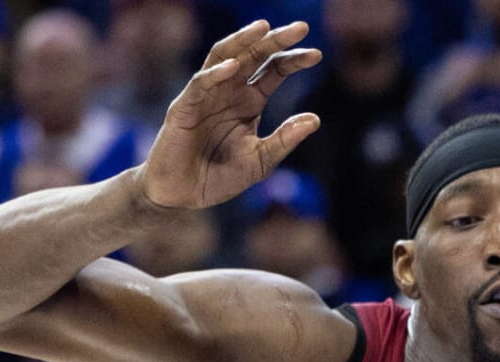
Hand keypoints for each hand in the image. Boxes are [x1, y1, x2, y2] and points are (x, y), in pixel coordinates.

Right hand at [139, 20, 321, 209]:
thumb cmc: (219, 177)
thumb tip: (315, 119)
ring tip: (264, 28)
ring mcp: (205, 96)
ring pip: (224, 57)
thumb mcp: (261, 161)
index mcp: (249, 102)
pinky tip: (234, 66)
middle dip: (276, 40)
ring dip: (243, 41)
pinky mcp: (184, 108)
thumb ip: (284, 140)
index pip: (273, 71)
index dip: (293, 60)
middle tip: (301, 27)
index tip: (317, 54)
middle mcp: (229, 92)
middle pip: (253, 55)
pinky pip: (200, 84)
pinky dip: (216, 74)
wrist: (182, 196)